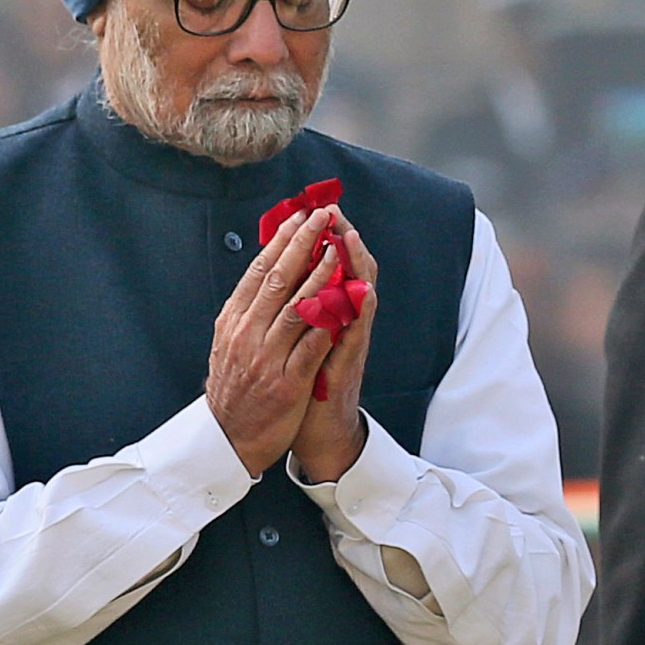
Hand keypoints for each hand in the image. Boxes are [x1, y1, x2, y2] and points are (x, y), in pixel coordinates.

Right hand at [208, 205, 343, 475]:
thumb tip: (264, 271)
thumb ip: (246, 310)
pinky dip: (326, 324)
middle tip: (322, 217)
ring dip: (319, 276)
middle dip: (303, 244)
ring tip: (337, 251)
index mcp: (233, 321)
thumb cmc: (234, 387)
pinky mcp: (287, 384)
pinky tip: (342, 303)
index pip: (258, 271)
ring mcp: (266, 359)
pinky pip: (310, 348)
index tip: (300, 216)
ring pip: (297, 308)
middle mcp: (247, 335)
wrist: (229, 439)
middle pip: (278, 280)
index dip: (281, 241)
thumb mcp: (228, 342)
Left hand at [290, 215, 377, 484]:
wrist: (318, 435)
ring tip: (349, 239)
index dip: (318, 240)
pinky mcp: (349, 367)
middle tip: (333, 211)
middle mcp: (341, 325)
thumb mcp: (295, 343)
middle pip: (346, 273)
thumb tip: (282, 279)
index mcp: (324, 316)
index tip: (310, 209)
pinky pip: (358, 334)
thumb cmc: (303, 388)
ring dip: (355, 267)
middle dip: (340, 240)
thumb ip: (296, 312)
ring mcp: (349, 344)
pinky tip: (362, 291)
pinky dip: (360, 311)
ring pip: (358, 298)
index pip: (325, 269)